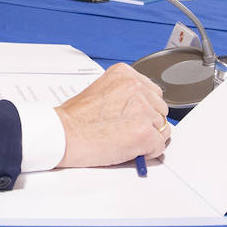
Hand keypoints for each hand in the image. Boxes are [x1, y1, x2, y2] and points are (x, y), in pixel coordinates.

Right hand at [54, 64, 169, 168]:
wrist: (64, 134)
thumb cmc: (76, 118)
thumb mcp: (101, 90)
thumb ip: (125, 94)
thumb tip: (141, 109)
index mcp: (125, 73)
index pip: (153, 92)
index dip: (143, 109)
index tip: (132, 117)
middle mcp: (137, 87)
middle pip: (160, 109)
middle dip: (148, 122)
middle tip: (126, 131)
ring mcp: (143, 110)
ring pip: (162, 129)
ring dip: (148, 138)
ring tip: (124, 140)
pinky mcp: (145, 133)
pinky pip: (159, 146)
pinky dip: (147, 153)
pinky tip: (128, 150)